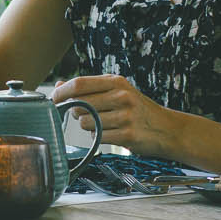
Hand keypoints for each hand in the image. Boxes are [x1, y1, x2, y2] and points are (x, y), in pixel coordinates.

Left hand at [52, 74, 180, 158]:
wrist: (167, 129)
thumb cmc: (137, 109)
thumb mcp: (117, 91)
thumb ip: (88, 88)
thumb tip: (59, 85)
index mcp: (116, 81)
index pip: (79, 84)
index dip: (61, 93)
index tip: (53, 100)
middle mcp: (121, 96)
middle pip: (79, 105)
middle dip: (75, 113)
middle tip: (85, 115)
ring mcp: (125, 116)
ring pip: (85, 123)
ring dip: (88, 126)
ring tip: (103, 124)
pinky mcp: (127, 135)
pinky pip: (97, 137)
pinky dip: (98, 137)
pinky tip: (110, 133)